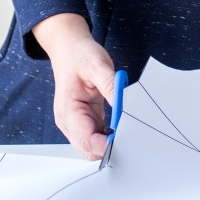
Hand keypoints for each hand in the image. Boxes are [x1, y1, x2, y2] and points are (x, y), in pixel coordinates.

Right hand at [31, 13, 117, 159]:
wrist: (69, 49)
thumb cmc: (80, 56)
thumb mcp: (98, 66)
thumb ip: (111, 87)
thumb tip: (125, 107)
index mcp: (68, 110)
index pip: (87, 140)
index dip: (108, 145)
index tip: (128, 139)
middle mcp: (68, 122)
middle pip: (89, 150)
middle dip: (109, 147)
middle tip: (131, 134)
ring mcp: (74, 123)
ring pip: (93, 147)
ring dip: (110, 142)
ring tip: (126, 127)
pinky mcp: (83, 121)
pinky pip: (96, 137)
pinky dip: (109, 135)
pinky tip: (120, 124)